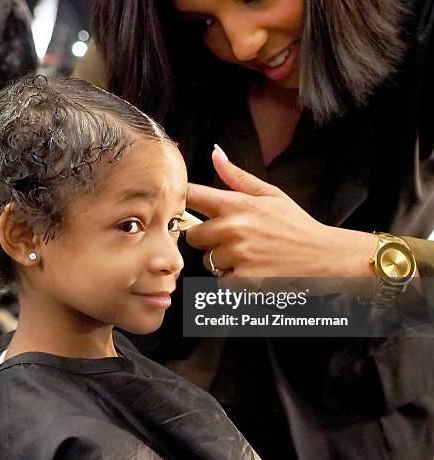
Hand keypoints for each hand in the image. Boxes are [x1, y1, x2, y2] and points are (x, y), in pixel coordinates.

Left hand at [186, 147, 377, 277]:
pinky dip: (234, 281)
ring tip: (248, 255)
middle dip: (208, 239)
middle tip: (232, 239)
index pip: (192, 196)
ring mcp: (238, 255)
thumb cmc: (295, 224)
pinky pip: (222, 281)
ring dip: (222, 262)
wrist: (325, 256)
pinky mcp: (244, 280)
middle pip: (193, 236)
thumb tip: (215, 153)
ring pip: (208, 261)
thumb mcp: (270, 194)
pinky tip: (253, 271)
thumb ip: (236, 176)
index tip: (184, 206)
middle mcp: (233, 228)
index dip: (183, 201)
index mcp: (237, 204)